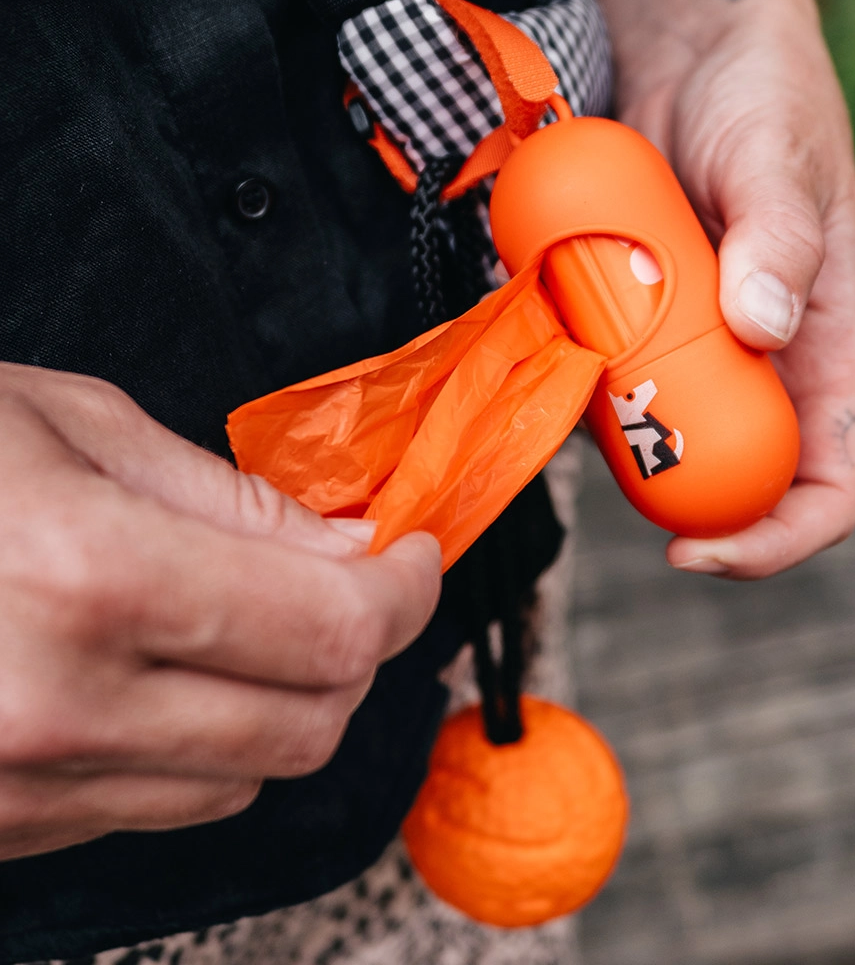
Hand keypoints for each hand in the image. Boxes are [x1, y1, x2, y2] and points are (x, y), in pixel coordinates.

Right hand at [0, 364, 440, 859]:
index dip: (402, 591)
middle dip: (359, 646)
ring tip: (258, 620)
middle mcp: (54, 709)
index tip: (413, 557)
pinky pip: (167, 800)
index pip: (331, 627)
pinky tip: (174, 672)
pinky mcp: (1, 828)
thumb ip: (231, 501)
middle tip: (354, 581)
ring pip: (249, 775)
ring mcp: (18, 789)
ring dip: (287, 696)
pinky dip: (209, 739)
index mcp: (85, 580)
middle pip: (309, 720)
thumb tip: (346, 545)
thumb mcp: (72, 427)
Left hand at [584, 0, 854, 576]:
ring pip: (655, 437)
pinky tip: (559, 328)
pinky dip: (578, 375)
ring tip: (581, 359)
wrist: (691, 61)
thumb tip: (762, 327)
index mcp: (822, 356)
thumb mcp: (778, 159)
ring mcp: (693, 349)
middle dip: (666, 490)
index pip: (823, 488)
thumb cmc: (762, 101)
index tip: (692, 551)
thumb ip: (781, 238)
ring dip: (611, 429)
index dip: (768, 541)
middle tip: (609, 440)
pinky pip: (606, 380)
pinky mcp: (640, 323)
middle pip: (723, 481)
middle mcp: (759, 369)